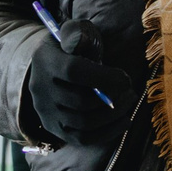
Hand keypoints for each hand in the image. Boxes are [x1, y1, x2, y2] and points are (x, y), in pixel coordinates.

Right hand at [26, 19, 140, 144]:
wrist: (53, 68)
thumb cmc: (72, 48)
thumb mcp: (74, 32)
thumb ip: (77, 32)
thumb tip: (78, 43)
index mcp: (45, 60)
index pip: (73, 71)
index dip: (103, 78)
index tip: (126, 79)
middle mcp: (40, 88)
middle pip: (80, 101)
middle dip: (113, 98)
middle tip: (131, 92)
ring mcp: (46, 111)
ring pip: (83, 122)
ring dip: (113, 115)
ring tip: (129, 103)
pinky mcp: (55, 128)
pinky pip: (82, 138)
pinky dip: (107, 133)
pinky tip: (124, 122)